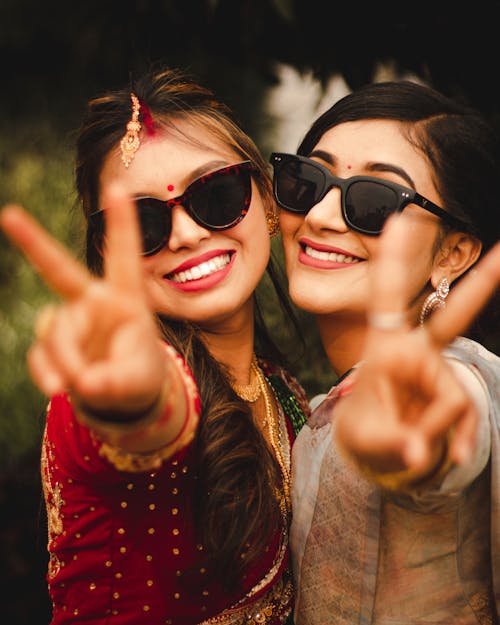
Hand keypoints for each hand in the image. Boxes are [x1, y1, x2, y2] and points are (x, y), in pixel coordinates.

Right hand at [0, 185, 166, 415]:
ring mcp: (68, 320)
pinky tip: (58, 388)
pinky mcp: (50, 343)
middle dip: (33, 242)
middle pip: (59, 270)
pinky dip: (47, 373)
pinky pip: (40, 354)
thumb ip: (116, 382)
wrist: (120, 395)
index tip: (117, 186)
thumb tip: (84, 385)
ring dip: (64, 360)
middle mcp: (92, 302)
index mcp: (124, 299)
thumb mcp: (139, 381)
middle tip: (9, 214)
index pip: (122, 257)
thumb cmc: (139, 376)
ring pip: (54, 332)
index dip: (121, 223)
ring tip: (81, 384)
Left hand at [334, 216, 499, 481]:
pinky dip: (461, 439)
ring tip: (411, 447)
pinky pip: (467, 414)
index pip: (387, 299)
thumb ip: (397, 444)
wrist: (376, 449)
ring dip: (436, 430)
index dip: (394, 261)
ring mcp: (439, 372)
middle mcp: (416, 353)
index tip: (398, 221)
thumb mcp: (371, 440)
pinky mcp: (455, 393)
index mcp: (385, 348)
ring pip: (453, 399)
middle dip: (481, 286)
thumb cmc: (366, 431)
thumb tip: (422, 454)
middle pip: (452, 317)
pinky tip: (454, 455)